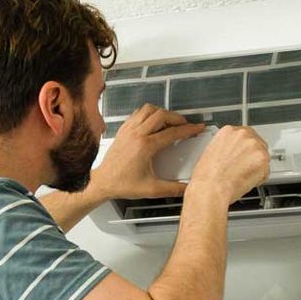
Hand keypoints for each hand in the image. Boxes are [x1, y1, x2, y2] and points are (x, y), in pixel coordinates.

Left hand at [89, 104, 204, 200]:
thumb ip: (173, 189)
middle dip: (177, 117)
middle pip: (161, 115)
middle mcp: (136, 134)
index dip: (188, 129)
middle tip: (185, 124)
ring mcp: (128, 130)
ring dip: (162, 112)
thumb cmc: (123, 184)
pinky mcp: (123, 130)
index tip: (196, 128)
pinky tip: (153, 122)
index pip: (172, 133)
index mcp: (145, 146)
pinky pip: (137, 113)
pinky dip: (149, 113)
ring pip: (148, 110)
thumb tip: (187, 188)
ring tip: (170, 121)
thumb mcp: (152, 190)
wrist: (104, 182)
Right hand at [189, 124, 270, 202]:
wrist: (211, 188)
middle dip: (253, 157)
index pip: (245, 135)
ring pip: (263, 157)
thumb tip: (235, 152)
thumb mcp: (212, 151)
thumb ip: (228, 147)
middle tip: (244, 168)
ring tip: (242, 176)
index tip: (243, 155)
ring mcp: (254, 145)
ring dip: (257, 167)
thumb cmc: (208, 176)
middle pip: (257, 143)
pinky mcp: (263, 159)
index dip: (245, 148)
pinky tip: (247, 181)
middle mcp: (243, 134)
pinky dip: (259, 178)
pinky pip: (266, 170)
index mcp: (229, 130)